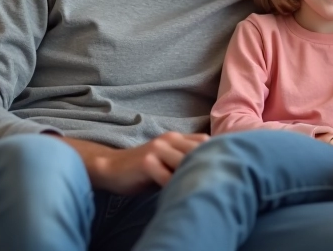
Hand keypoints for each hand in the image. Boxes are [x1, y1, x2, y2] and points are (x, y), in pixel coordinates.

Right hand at [58, 132, 208, 194]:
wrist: (111, 168)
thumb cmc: (144, 169)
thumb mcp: (167, 160)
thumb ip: (185, 161)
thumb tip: (212, 172)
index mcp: (176, 138)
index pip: (205, 141)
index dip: (215, 154)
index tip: (220, 170)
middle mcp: (169, 140)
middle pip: (199, 150)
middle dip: (208, 166)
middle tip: (213, 184)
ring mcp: (158, 149)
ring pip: (186, 161)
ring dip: (193, 176)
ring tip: (198, 190)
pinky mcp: (147, 162)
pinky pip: (168, 177)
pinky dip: (175, 187)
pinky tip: (178, 195)